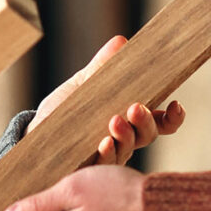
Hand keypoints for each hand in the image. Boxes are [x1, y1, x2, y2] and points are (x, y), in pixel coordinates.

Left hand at [30, 36, 184, 163]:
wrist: (35, 135)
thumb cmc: (64, 111)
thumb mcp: (83, 85)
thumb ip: (101, 67)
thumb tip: (120, 42)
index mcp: (129, 119)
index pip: (161, 122)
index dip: (173, 117)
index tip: (175, 105)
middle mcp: (125, 140)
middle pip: (148, 134)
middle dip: (146, 121)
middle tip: (135, 107)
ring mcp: (110, 156)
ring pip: (129, 149)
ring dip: (126, 135)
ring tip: (114, 122)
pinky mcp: (90, 168)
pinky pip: (104, 164)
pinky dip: (107, 153)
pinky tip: (104, 143)